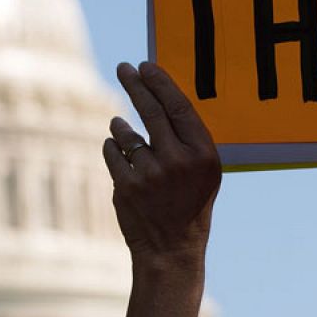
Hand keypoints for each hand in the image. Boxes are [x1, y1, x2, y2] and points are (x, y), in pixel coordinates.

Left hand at [103, 62, 221, 273]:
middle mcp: (179, 161)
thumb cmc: (190, 203)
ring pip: (126, 132)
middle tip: (124, 68)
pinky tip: (117, 151)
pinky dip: (112, 147)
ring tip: (121, 127)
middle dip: (135, 84)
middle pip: (151, 110)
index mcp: (203, 154)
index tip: (146, 66)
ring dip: (121, 126)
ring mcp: (151, 175)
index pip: (179, 106)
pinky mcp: (127, 187)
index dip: (161, 83)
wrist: (172, 250)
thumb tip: (161, 94)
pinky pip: (112, 152)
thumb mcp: (204, 170)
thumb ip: (188, 137)